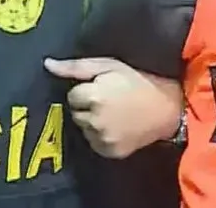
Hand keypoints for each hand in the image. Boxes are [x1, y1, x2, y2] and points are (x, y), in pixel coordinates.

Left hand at [43, 57, 182, 158]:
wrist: (168, 109)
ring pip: (83, 129)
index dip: (86, 90)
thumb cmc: (139, 81)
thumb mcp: (110, 65)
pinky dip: (101, 135)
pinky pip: (94, 142)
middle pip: (75, 113)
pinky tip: (117, 126)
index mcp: (94, 96)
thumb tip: (47, 64)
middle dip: (87, 106)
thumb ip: (76, 66)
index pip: (72, 96)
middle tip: (108, 100)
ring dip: (92, 121)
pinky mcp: (109, 151)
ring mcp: (102, 138)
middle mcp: (94, 120)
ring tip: (113, 113)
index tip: (102, 88)